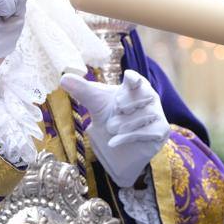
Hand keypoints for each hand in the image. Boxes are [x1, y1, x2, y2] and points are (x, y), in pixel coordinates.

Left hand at [59, 70, 169, 187]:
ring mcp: (157, 113)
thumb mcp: (96, 103)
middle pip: (139, 98)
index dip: (134, 79)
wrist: (119, 145)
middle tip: (110, 118)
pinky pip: (147, 131)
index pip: (137, 79)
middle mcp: (150, 97)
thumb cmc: (110, 116)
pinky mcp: (161, 130)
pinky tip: (113, 142)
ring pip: (142, 116)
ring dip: (123, 125)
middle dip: (122, 108)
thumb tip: (63, 78)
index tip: (128, 79)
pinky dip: (127, 137)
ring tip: (110, 128)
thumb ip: (82, 90)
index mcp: (136, 86)